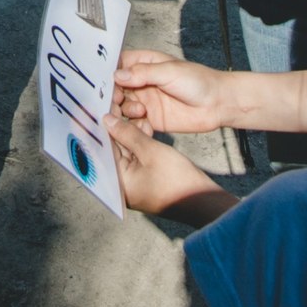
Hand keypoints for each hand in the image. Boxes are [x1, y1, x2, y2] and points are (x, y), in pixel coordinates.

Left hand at [107, 112, 228, 221]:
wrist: (203, 200)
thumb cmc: (177, 181)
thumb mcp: (151, 151)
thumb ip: (127, 134)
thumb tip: (107, 120)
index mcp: (116, 182)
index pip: (103, 148)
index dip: (103, 126)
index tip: (103, 107)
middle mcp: (120, 184)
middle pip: (113, 149)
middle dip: (118, 127)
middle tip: (121, 105)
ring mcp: (133, 182)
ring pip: (125, 150)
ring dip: (131, 133)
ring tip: (139, 114)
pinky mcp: (144, 178)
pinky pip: (136, 157)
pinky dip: (140, 143)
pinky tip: (146, 128)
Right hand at [114, 48, 238, 133]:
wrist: (218, 104)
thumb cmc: (199, 81)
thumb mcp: (169, 71)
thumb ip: (143, 73)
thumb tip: (118, 75)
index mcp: (145, 64)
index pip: (120, 65)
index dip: (110, 73)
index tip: (106, 82)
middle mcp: (143, 82)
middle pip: (117, 88)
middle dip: (114, 95)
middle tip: (117, 100)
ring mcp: (146, 101)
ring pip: (123, 106)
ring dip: (125, 110)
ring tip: (140, 111)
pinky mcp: (151, 119)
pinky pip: (134, 123)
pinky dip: (133, 125)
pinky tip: (144, 123)